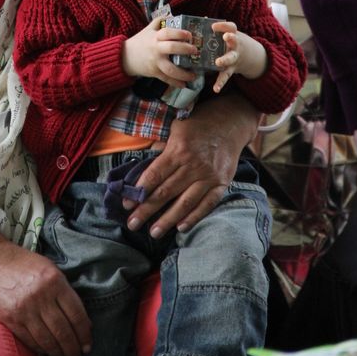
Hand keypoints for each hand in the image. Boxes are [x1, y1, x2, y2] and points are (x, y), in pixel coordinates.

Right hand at [0, 242, 91, 355]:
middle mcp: (41, 296)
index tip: (88, 344)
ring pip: (47, 340)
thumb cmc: (23, 263)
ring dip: (58, 353)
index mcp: (54, 281)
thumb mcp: (49, 269)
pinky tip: (47, 352)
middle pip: (63, 330)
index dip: (84, 333)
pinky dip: (41, 349)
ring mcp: (25, 309)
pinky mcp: (11, 319)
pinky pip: (30, 340)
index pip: (76, 314)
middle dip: (73, 348)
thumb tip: (82, 320)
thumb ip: (65, 292)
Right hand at [122, 17, 198, 88]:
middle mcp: (156, 49)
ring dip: (183, 73)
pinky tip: (184, 85)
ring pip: (170, 69)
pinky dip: (175, 83)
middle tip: (195, 50)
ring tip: (194, 74)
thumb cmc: (140, 41)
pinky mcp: (154, 73)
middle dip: (185, 49)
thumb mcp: (149, 29)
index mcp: (155, 37)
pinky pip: (166, 79)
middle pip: (171, 48)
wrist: (126, 57)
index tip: (189, 35)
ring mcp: (155, 62)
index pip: (167, 33)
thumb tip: (174, 15)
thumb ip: (160, 21)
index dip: (179, 33)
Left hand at [125, 91, 259, 237]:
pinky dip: (194, 217)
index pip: (155, 175)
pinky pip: (207, 204)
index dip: (140, 191)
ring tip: (154, 232)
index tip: (127, 203)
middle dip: (147, 210)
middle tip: (133, 224)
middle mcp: (194, 165)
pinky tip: (181, 227)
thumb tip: (144, 168)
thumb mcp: (175, 129)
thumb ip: (160, 148)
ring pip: (185, 202)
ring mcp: (209, 176)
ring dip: (168, 219)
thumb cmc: (196, 126)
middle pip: (166, 192)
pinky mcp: (222, 183)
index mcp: (179, 150)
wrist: (229, 123)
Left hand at [211, 22, 267, 93]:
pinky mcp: (231, 69)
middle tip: (226, 37)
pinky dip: (221, 83)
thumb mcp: (229, 34)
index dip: (223, 25)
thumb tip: (201, 19)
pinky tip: (216, 89)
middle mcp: (236, 46)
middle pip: (235, 40)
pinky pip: (225, 76)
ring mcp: (235, 58)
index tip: (213, 25)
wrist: (249, 56)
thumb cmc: (232, 42)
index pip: (231, 27)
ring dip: (225, 59)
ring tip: (218, 62)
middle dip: (231, 38)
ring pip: (230, 58)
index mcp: (234, 35)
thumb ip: (217, 29)